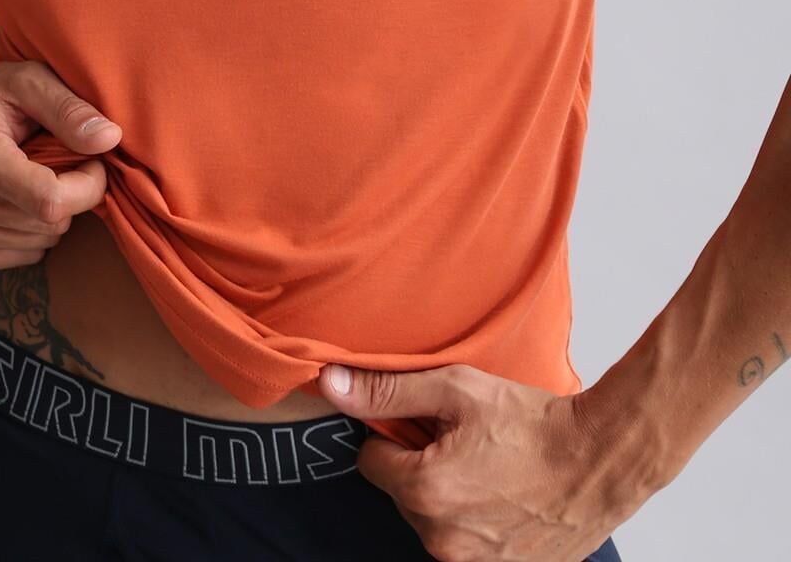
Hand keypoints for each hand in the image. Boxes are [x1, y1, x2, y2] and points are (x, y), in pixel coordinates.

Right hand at [0, 56, 122, 272]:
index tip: (92, 161)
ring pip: (40, 244)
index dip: (88, 186)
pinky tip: (14, 199)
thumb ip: (68, 109)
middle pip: (51, 225)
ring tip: (30, 176)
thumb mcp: (27, 80)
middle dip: (70, 195)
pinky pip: (20, 257)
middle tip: (56, 162)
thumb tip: (110, 139)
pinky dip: (29, 231)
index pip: (51, 202)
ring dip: (49, 215)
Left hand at [315, 360, 618, 560]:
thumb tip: (331, 386)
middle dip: (422, 469)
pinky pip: (465, 546)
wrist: (599, 460)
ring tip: (489, 471)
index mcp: (425, 491)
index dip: (394, 438)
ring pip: (433, 522)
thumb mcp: (456, 389)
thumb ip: (388, 392)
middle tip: (464, 445)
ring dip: (449, 498)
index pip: (371, 462)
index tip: (428, 429)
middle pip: (402, 495)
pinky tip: (503, 498)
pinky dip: (477, 524)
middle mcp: (441, 539)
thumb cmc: (531, 422)